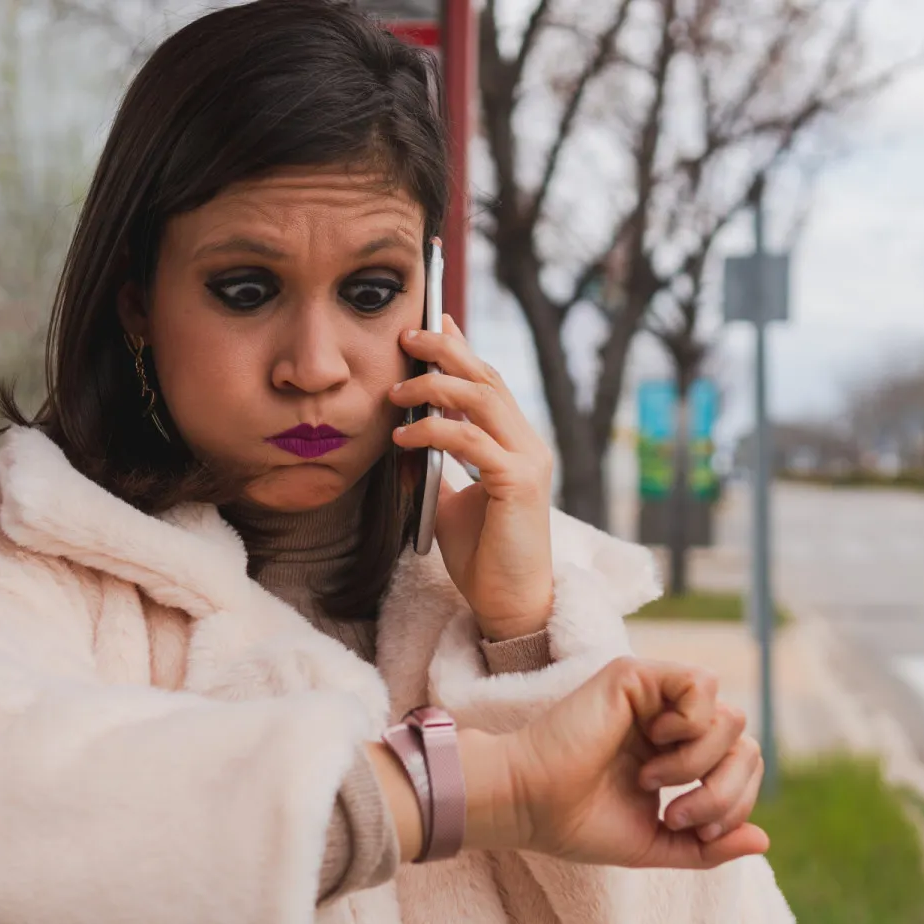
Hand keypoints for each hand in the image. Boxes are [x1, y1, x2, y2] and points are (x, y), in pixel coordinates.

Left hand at [390, 315, 554, 641]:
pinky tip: (403, 438)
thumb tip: (407, 436)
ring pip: (481, 399)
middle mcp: (528, 444)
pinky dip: (433, 431)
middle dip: (445, 350)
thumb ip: (440, 466)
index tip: (433, 320)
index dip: (462, 347)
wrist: (508, 602)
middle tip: (406, 336)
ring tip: (395, 392)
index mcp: (516, 444)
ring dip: (433, 387)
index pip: (489, 381)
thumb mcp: (452, 500)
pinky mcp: (518, 483)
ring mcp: (528, 461)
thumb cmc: (483, 555)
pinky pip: (470, 441)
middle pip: (486, 378)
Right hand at [494, 657, 769, 868]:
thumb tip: (763, 841)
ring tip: (653, 779)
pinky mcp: (637, 676)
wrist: (529, 806)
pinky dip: (692, 724)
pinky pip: (702, 685)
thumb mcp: (657, 843)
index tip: (688, 830)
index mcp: (675, 754)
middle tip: (678, 814)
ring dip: (700, 761)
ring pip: (731, 717)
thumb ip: (708, 846)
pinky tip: (655, 744)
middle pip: (746, 743)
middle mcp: (669, 722)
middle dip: (723, 791)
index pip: (742, 766)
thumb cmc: (576, 823)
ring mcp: (655, 697)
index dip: (734, 804)